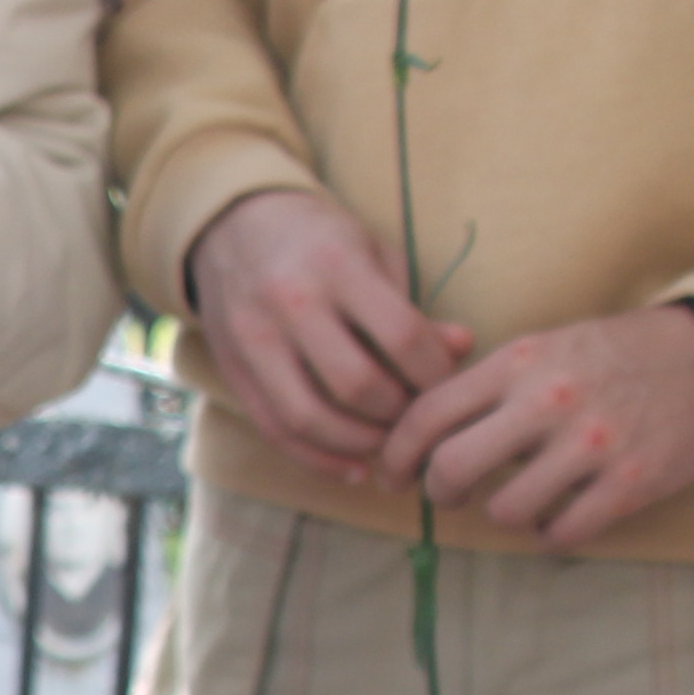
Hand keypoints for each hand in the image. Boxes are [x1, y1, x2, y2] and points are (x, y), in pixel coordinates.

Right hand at [181, 185, 468, 475]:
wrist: (232, 226)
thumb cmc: (320, 241)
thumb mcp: (374, 254)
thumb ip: (412, 308)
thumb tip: (461, 350)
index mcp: (338, 265)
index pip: (402, 336)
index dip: (435, 373)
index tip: (448, 386)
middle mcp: (291, 302)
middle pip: (357, 385)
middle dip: (399, 414)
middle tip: (420, 419)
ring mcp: (254, 341)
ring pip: (310, 418)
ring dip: (361, 444)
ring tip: (391, 444)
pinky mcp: (232, 370)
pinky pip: (276, 431)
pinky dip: (320, 460)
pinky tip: (356, 467)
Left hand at [370, 302, 693, 551]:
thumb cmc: (616, 354)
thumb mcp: (547, 346)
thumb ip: (490, 383)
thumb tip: (422, 430)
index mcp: (521, 360)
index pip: (429, 413)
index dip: (396, 454)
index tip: (392, 475)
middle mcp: (550, 399)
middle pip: (453, 467)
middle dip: (438, 492)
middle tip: (446, 496)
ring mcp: (592, 443)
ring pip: (506, 509)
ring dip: (502, 514)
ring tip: (518, 500)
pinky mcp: (630, 482)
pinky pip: (561, 533)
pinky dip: (549, 533)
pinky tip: (556, 516)